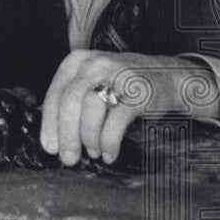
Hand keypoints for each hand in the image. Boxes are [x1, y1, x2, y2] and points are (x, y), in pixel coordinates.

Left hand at [40, 50, 219, 165]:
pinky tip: (108, 154)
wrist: (169, 77)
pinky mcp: (137, 92)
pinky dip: (109, 142)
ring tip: (93, 153)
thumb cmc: (122, 85)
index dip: (50, 124)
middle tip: (68, 158)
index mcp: (76, 61)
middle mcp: (94, 64)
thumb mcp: (92, 82)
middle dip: (67, 135)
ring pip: (90, 110)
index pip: (55, 94)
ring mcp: (117, 75)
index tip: (50, 148)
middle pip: (70, 102)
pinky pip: (116, 121)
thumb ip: (71, 103)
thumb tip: (53, 141)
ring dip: (89, 138)